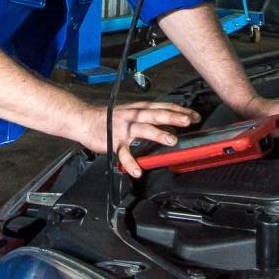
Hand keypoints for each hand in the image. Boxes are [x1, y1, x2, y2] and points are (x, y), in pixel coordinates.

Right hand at [79, 100, 198, 177]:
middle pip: (156, 114)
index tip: (194, 115)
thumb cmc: (109, 118)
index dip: (179, 110)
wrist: (84, 120)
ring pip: (144, 129)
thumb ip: (147, 116)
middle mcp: (133, 116)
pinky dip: (131, 163)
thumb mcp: (131, 112)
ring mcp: (124, 128)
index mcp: (139, 109)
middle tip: (188, 121)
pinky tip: (138, 171)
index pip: (162, 107)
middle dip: (173, 117)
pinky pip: (124, 153)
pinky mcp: (114, 141)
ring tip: (172, 140)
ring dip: (158, 134)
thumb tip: (168, 122)